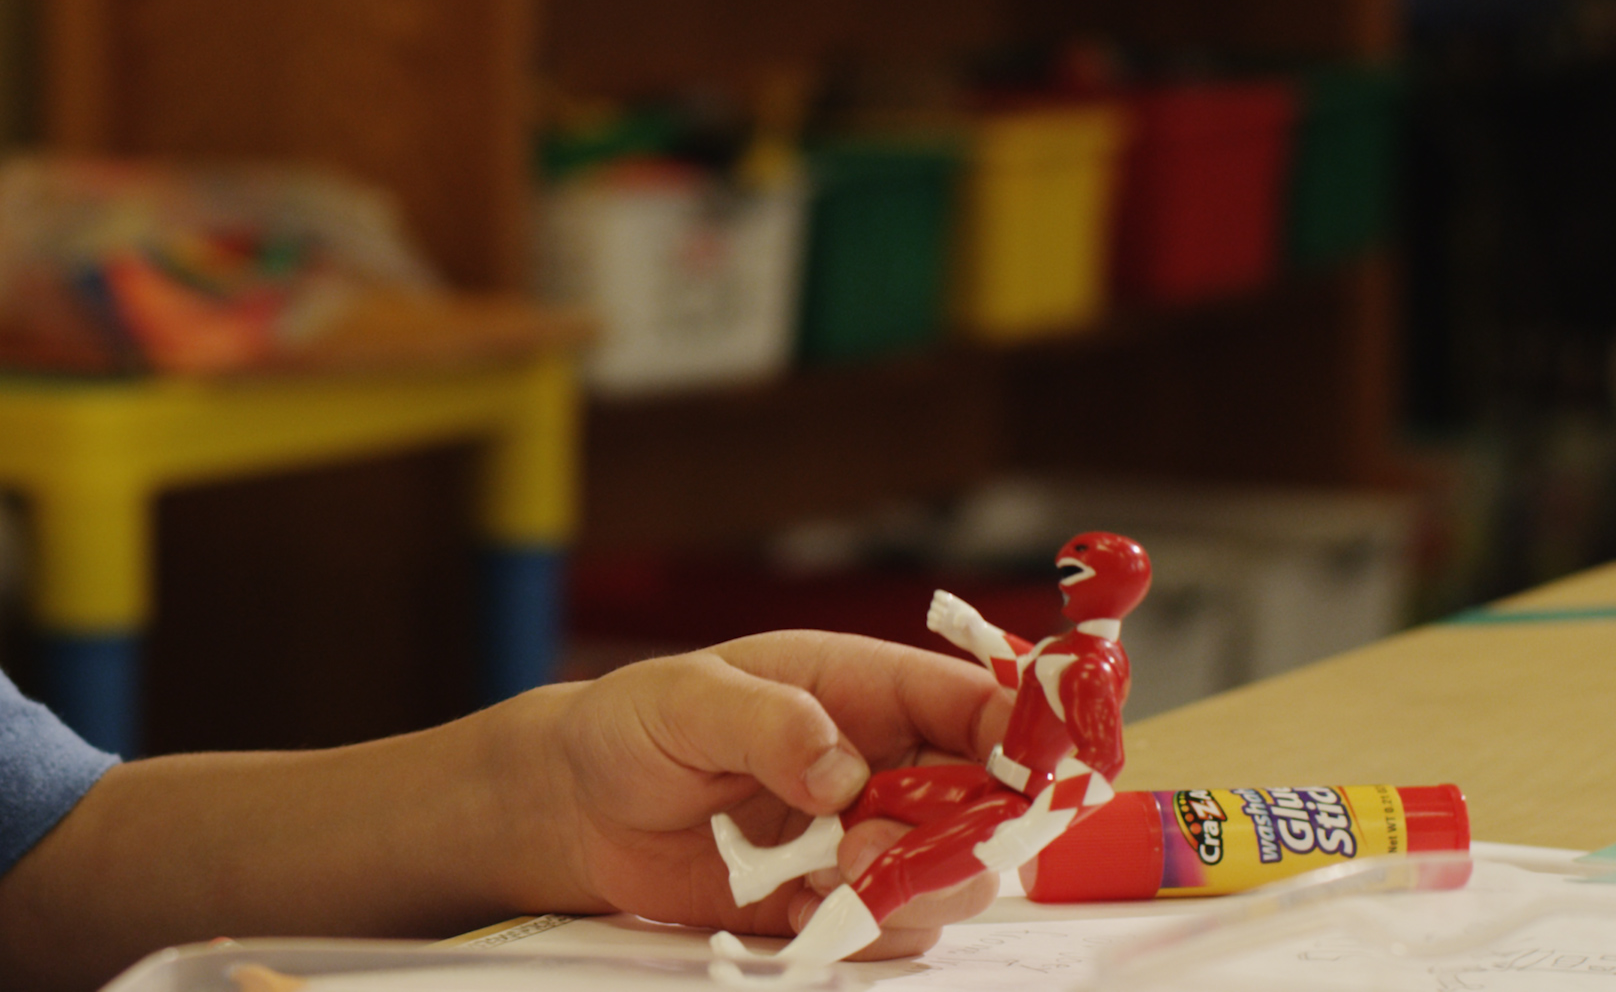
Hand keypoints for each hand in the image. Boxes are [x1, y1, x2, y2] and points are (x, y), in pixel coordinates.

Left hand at [541, 631, 1012, 959]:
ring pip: (956, 874)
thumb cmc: (634, 727)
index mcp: (861, 687)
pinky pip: (892, 927)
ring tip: (833, 874)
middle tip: (884, 842)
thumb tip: (841, 770)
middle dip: (969, 829)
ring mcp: (866, 835)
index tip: (1033, 770)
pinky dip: (862, 928)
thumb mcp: (684, 700)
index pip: (973, 699)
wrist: (581, 810)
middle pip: (991, 800)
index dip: (1021, 731)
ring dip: (919, 884)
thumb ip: (768, 722)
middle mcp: (883, 761)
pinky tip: (794, 907)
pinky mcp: (835, 899)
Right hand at [925, 591, 983, 649]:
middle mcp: (947, 610)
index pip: (938, 594)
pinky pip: (929, 624)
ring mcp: (943, 619)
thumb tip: (954, 624)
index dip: (940, 599)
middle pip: (933, 604)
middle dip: (938, 609)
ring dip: (933, 618)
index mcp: (953, 603)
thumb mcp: (973, 618)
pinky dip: (932, 626)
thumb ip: (964, 616)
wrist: (977, 637)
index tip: (948, 604)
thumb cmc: (976, 625)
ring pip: (930, 614)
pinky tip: (939, 629)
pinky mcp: (941, 629)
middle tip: (947, 615)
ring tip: (942, 622)